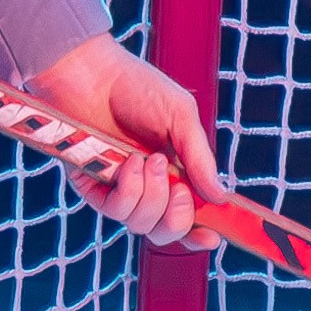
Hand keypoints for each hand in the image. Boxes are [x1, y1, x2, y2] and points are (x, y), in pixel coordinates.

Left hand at [28, 36, 222, 252]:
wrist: (91, 72)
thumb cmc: (136, 86)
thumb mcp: (181, 116)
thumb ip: (200, 158)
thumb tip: (220, 196)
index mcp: (173, 171)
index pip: (189, 215)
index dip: (201, 233)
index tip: (214, 238)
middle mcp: (146, 186)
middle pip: (165, 231)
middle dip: (177, 219)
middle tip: (180, 191)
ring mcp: (118, 189)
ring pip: (141, 225)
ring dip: (152, 196)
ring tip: (148, 159)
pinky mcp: (91, 186)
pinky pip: (114, 210)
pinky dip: (128, 190)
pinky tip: (129, 162)